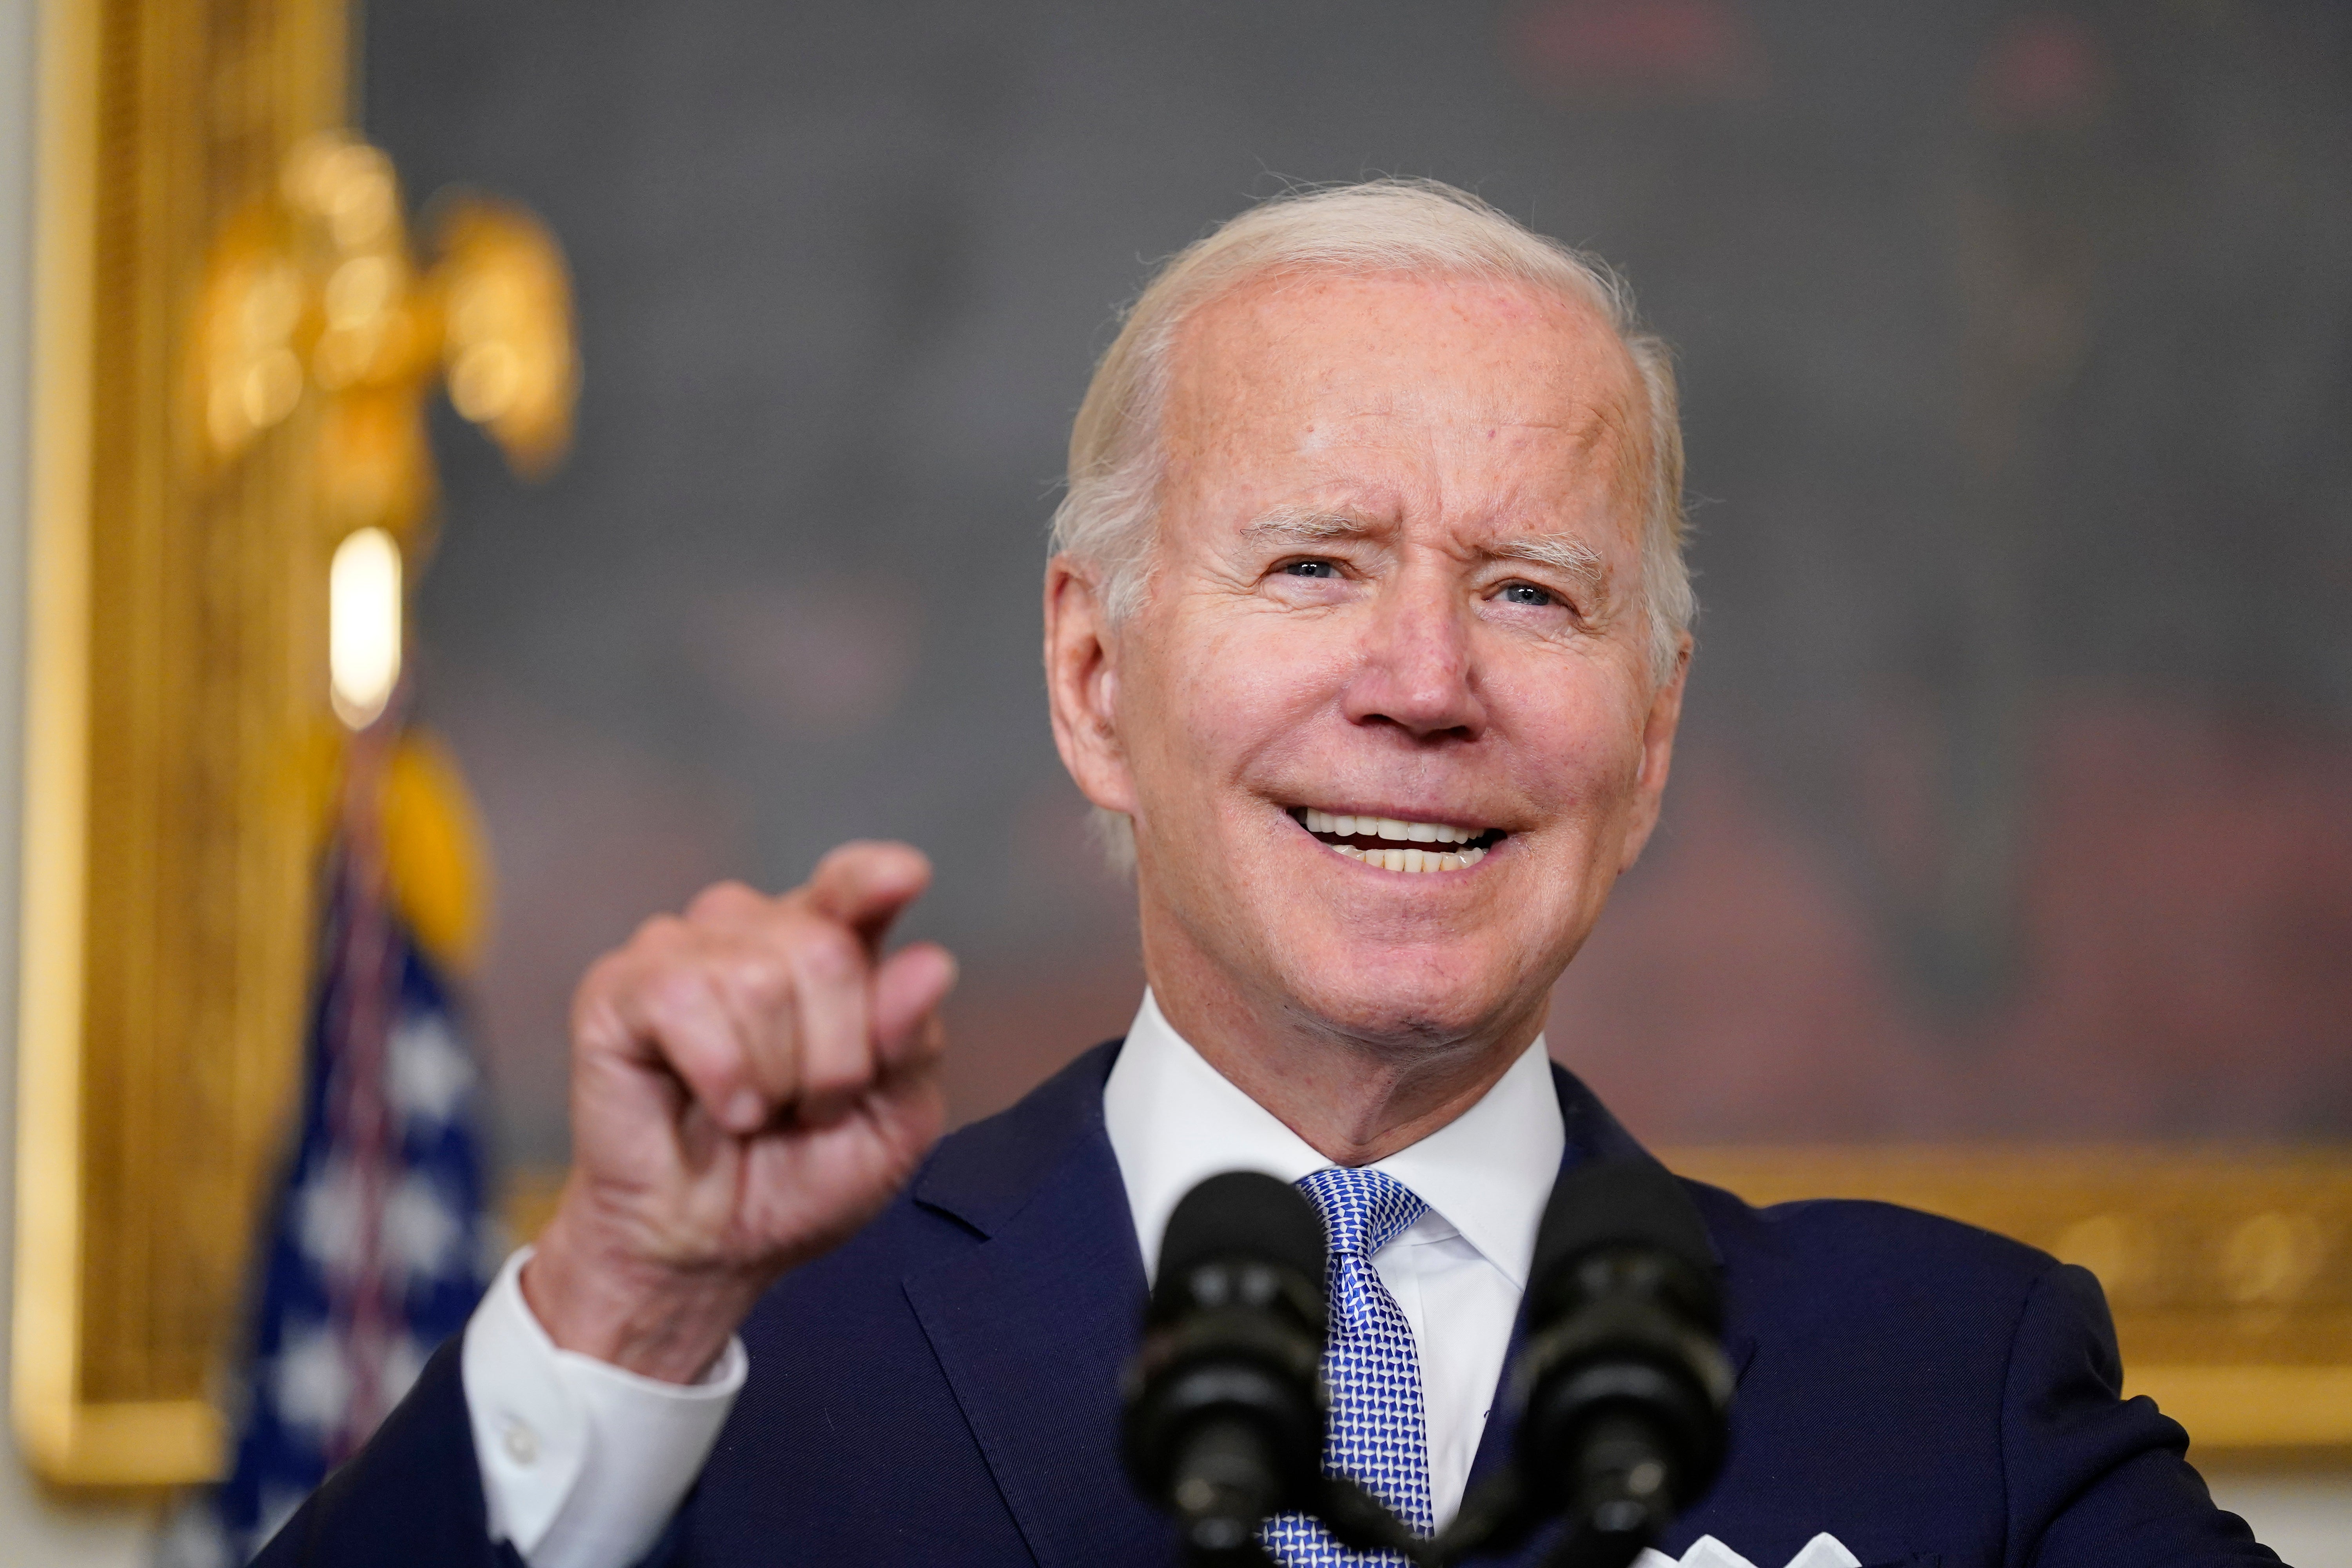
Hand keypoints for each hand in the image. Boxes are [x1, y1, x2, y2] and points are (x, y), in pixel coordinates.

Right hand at [523, 841, 955, 1380]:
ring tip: (758, 1113)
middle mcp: (752, 931)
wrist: (709, 1251)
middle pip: (826, 951)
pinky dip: (721, 1076)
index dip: (874, 879)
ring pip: (759, 978)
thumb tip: (930, 963)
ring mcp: (679, 951)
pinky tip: (720, 1106)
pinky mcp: (617, 989)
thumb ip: (913, 1043)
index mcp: (825, 947)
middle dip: (835, 1057)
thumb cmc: (797, 1179)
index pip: (854, 886)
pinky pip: (685, 1001)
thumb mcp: (892, 1123)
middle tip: (807, 1107)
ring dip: (775, 1076)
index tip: (903, 879)